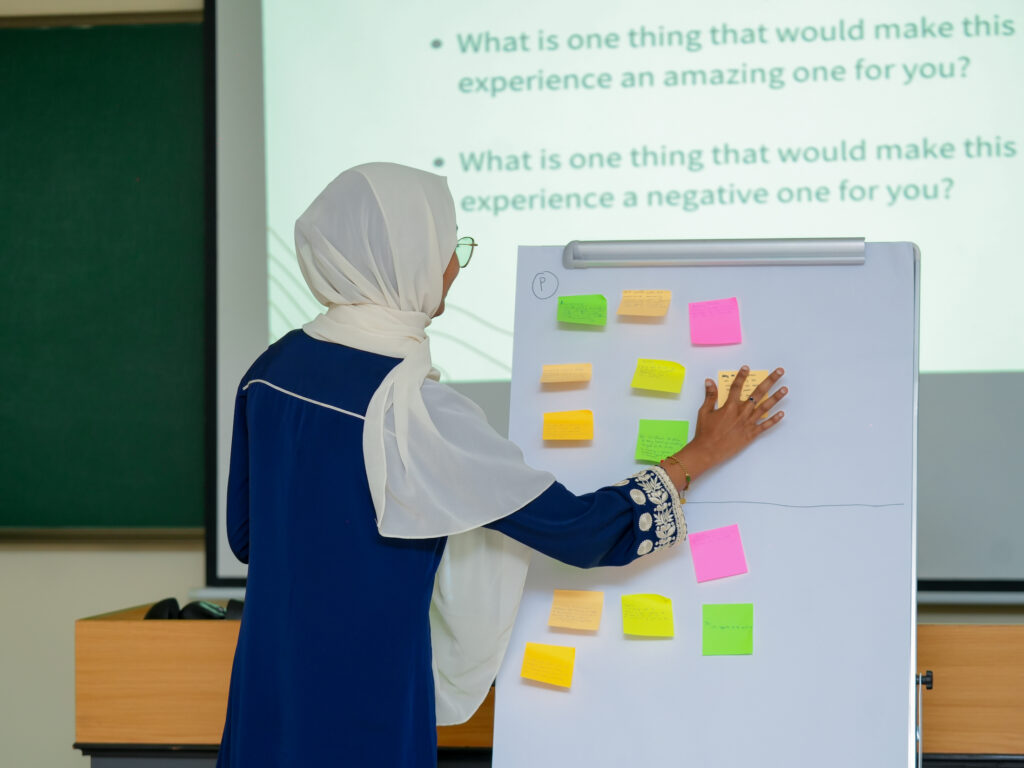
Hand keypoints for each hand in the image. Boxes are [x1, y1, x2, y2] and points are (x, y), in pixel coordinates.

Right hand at [663, 366, 786, 488]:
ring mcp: (748, 423)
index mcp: (730, 406)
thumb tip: (710, 381)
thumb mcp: (704, 412)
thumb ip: (710, 396)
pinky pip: (765, 425)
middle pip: (758, 393)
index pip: (737, 386)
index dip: (741, 376)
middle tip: (780, 372)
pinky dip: (774, 420)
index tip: (746, 368)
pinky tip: (782, 413)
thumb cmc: (705, 432)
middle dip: (770, 381)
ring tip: (785, 389)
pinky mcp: (751, 434)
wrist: (708, 450)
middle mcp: (742, 412)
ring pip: (765, 407)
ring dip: (776, 397)